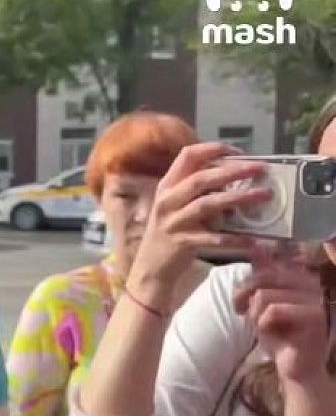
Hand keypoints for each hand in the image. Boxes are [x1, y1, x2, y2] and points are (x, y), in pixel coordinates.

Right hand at [128, 143, 268, 291]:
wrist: (151, 266)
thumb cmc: (170, 231)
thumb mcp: (178, 206)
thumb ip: (199, 191)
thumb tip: (235, 179)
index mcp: (167, 186)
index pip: (187, 156)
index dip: (214, 149)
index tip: (239, 152)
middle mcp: (167, 200)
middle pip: (200, 179)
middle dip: (233, 171)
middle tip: (260, 168)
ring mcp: (172, 221)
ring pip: (207, 205)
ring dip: (238, 199)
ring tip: (264, 195)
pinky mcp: (181, 242)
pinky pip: (212, 238)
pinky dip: (234, 239)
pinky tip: (253, 240)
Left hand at [233, 247, 330, 385]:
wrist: (296, 368)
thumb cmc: (280, 335)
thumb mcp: (263, 303)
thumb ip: (262, 275)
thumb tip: (255, 246)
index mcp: (301, 277)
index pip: (268, 265)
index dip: (247, 281)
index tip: (239, 300)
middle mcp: (312, 284)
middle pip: (263, 277)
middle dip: (244, 296)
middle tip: (240, 312)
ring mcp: (316, 299)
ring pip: (265, 295)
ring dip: (254, 313)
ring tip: (260, 325)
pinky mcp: (315, 317)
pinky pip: (274, 310)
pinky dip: (263, 323)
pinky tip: (270, 332)